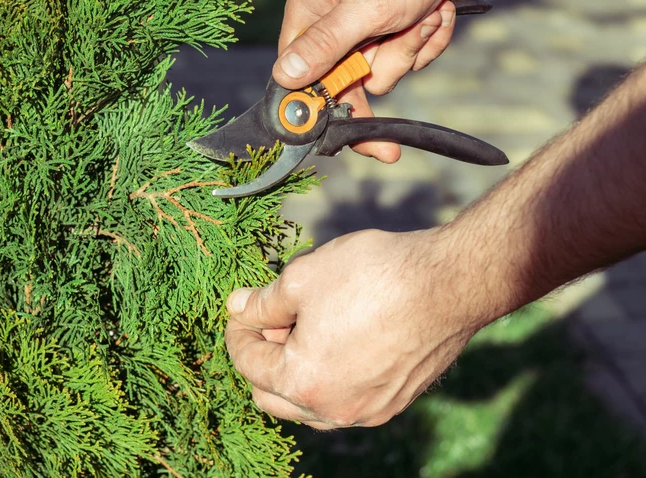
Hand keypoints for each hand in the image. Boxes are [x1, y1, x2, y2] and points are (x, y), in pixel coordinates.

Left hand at [224, 228, 486, 428]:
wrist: (448, 283)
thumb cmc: (373, 277)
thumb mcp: (301, 278)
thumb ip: (262, 302)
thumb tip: (238, 307)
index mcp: (303, 383)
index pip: (247, 364)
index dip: (238, 330)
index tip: (244, 305)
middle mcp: (334, 410)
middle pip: (272, 395)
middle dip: (264, 356)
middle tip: (275, 316)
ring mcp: (368, 411)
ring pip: (309, 403)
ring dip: (296, 370)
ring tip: (307, 323)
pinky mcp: (394, 402)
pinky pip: (345, 399)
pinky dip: (330, 375)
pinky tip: (340, 335)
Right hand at [275, 0, 486, 162]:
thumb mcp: (367, 7)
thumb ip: (325, 46)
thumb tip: (284, 78)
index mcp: (309, 7)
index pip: (298, 73)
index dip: (322, 104)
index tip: (350, 133)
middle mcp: (330, 15)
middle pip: (346, 78)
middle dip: (384, 65)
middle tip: (405, 46)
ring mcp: (364, 19)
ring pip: (383, 69)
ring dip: (411, 48)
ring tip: (426, 11)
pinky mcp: (395, 21)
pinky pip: (407, 54)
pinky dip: (428, 39)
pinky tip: (438, 9)